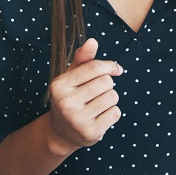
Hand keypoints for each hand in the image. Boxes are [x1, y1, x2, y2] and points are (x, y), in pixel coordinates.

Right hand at [45, 38, 122, 152]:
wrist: (60, 133)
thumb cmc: (70, 98)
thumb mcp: (71, 77)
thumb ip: (82, 58)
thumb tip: (92, 41)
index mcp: (59, 85)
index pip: (94, 67)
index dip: (110, 65)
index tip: (116, 69)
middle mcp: (66, 102)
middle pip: (106, 82)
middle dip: (108, 84)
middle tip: (98, 92)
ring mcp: (77, 119)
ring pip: (112, 97)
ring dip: (110, 98)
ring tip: (98, 104)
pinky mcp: (90, 133)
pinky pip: (115, 113)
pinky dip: (112, 112)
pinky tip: (100, 116)